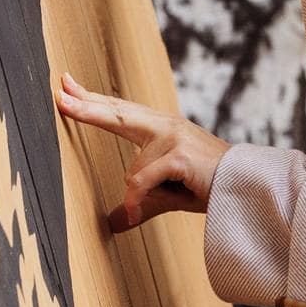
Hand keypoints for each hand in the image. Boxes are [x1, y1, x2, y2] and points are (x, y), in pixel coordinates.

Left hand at [56, 72, 230, 231]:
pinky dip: (138, 197)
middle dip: (86, 105)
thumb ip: (138, 203)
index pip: (119, 110)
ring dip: (142, 194)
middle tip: (58, 92)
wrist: (247, 190)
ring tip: (173, 199)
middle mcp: (165, 126)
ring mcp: (173, 137)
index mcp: (160, 129)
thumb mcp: (166, 195)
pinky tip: (135, 209)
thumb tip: (113, 222)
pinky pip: (143, 180)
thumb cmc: (209, 187)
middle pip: (117, 114)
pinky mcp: (180, 154)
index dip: (91, 99)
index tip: (66, 84)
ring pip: (134, 170)